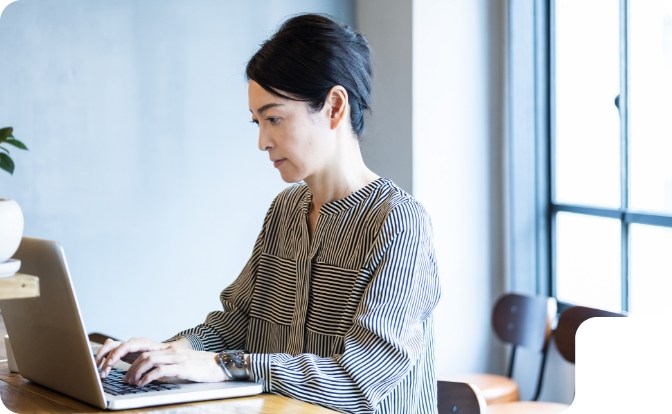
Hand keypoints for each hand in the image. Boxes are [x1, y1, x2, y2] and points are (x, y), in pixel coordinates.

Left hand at [95, 337, 226, 385]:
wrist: (218, 365)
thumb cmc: (195, 367)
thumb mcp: (173, 364)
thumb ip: (157, 365)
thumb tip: (136, 375)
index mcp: (162, 348)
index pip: (135, 343)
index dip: (118, 351)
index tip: (106, 363)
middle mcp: (167, 349)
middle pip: (137, 347)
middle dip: (118, 358)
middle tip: (109, 371)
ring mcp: (174, 357)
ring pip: (147, 358)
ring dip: (133, 372)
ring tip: (129, 383)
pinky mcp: (182, 367)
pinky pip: (161, 370)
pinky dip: (148, 377)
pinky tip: (143, 384)